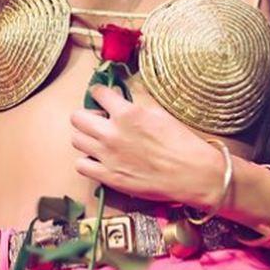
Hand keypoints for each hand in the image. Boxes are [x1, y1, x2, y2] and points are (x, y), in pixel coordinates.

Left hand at [70, 82, 218, 205]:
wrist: (192, 174)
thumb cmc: (181, 143)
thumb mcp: (160, 114)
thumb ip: (135, 106)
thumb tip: (122, 102)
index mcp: (127, 113)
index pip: (98, 93)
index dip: (101, 94)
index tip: (103, 98)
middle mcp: (112, 133)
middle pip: (77, 117)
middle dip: (86, 115)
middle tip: (98, 120)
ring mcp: (107, 156)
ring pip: (76, 140)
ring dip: (86, 137)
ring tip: (99, 140)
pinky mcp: (108, 177)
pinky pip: (81, 165)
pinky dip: (87, 161)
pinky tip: (100, 159)